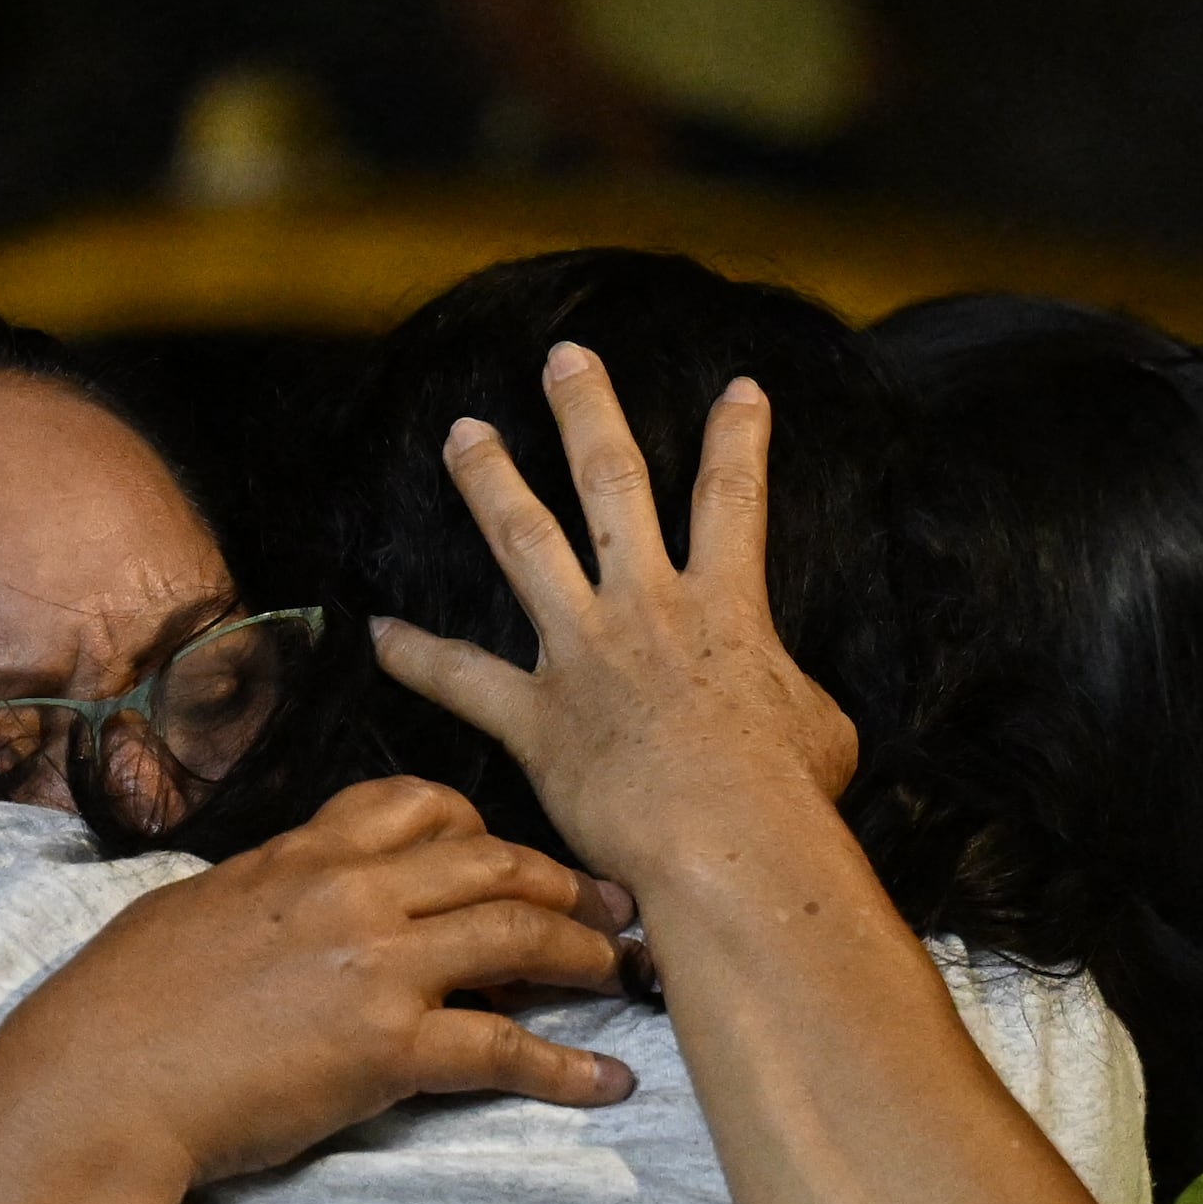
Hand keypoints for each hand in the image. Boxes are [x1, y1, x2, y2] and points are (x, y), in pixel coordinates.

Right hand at [0, 776, 638, 1188]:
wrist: (97, 1083)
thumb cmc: (120, 1010)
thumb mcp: (193, 914)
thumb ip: (263, 896)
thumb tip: (285, 905)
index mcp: (301, 856)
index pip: (417, 804)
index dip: (479, 826)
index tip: (506, 856)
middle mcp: (350, 892)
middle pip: (492, 860)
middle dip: (563, 880)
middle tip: (610, 906)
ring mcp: (375, 965)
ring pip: (517, 933)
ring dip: (585, 952)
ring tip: (624, 972)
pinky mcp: (387, 1047)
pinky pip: (503, 1047)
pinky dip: (565, 1066)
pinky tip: (607, 1082)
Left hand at [378, 344, 860, 901]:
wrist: (728, 845)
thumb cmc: (785, 797)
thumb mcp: (821, 730)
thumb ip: (795, 697)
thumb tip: (787, 705)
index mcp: (725, 607)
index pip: (734, 499)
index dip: (739, 437)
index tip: (739, 389)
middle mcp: (647, 608)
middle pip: (612, 483)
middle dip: (585, 411)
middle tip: (561, 359)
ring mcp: (584, 654)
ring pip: (526, 541)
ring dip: (489, 481)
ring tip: (462, 433)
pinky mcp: (538, 719)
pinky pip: (463, 680)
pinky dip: (417, 657)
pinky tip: (381, 632)